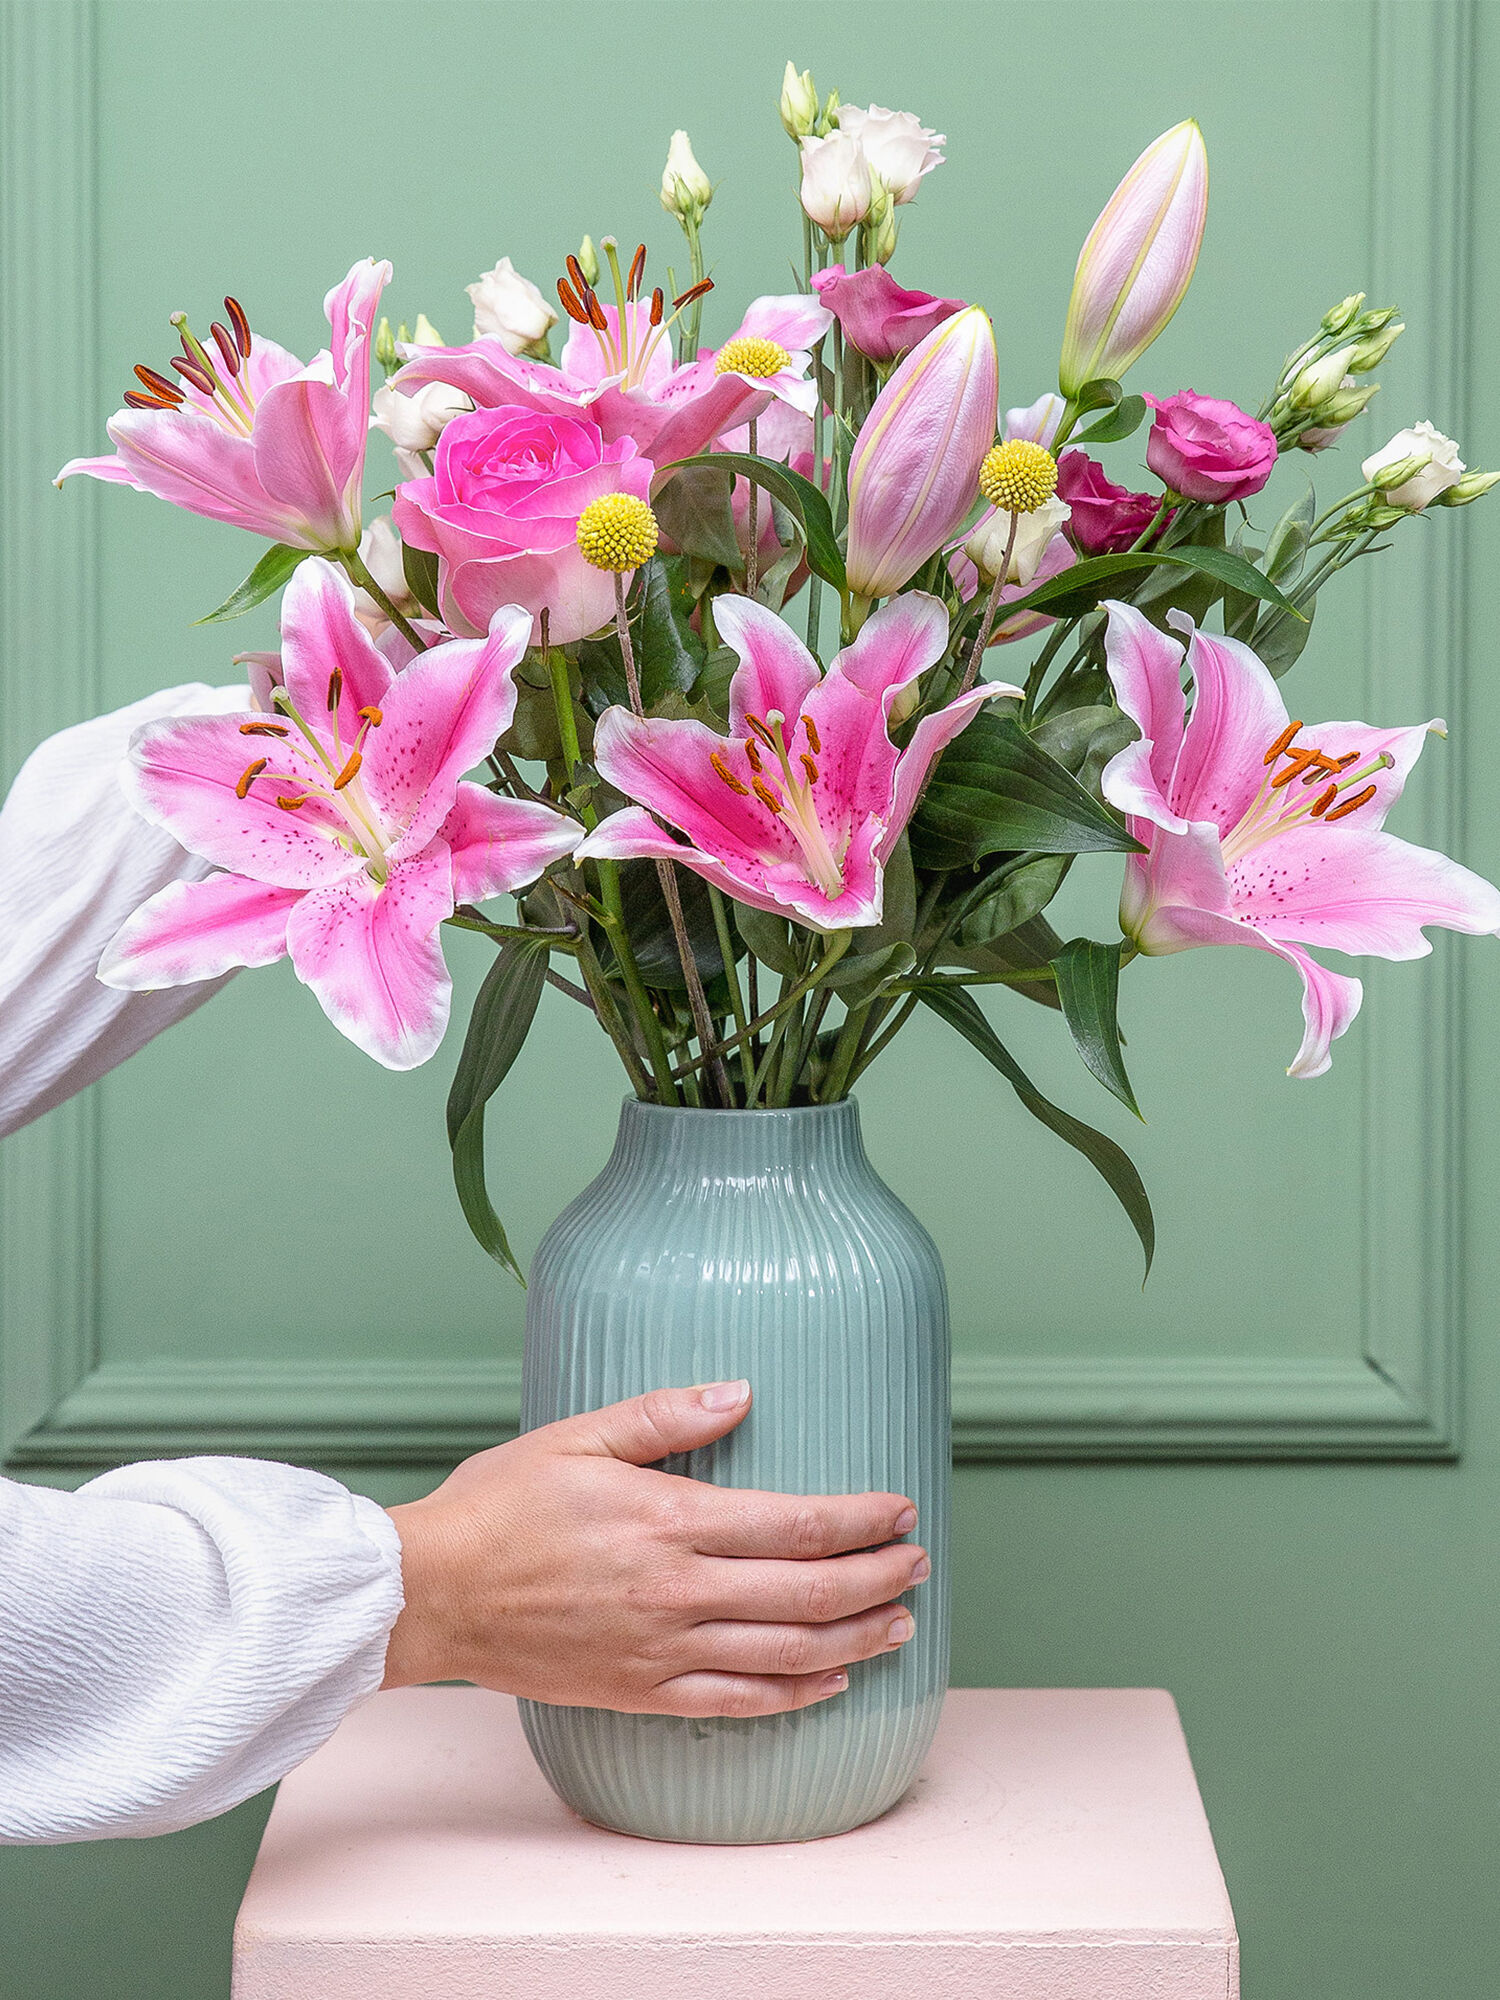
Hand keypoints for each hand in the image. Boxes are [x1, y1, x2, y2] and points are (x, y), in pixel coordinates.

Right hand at [382, 1379, 926, 1717]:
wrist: (433, 1595)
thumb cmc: (498, 1507)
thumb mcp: (576, 1435)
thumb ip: (664, 1416)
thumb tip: (740, 1392)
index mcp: (667, 1522)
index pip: (794, 1524)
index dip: (859, 1520)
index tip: (900, 1509)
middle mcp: (676, 1593)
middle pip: (807, 1592)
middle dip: (876, 1577)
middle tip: (918, 1563)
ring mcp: (661, 1651)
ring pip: (786, 1653)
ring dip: (855, 1638)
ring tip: (901, 1623)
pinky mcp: (641, 1693)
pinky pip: (737, 1703)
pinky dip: (795, 1695)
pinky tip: (832, 1682)